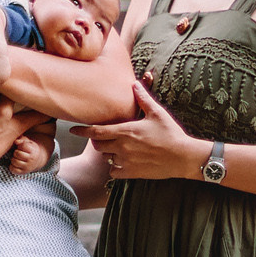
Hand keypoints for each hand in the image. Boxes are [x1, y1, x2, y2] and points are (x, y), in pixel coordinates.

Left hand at [6, 127, 52, 176]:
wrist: (36, 160)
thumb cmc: (30, 149)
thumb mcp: (28, 142)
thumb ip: (22, 139)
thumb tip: (16, 142)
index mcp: (33, 150)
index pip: (22, 146)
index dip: (20, 145)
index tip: (22, 147)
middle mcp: (31, 160)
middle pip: (17, 153)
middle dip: (16, 152)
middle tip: (18, 152)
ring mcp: (27, 167)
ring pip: (14, 161)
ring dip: (13, 159)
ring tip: (17, 158)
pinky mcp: (23, 172)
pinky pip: (13, 169)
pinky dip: (12, 166)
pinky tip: (15, 164)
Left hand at [81, 81, 208, 182]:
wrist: (182, 157)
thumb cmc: (171, 133)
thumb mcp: (157, 113)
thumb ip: (143, 98)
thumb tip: (135, 83)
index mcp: (126, 131)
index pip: (96, 131)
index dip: (82, 130)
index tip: (73, 129)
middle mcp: (122, 147)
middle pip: (98, 145)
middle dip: (97, 140)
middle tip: (105, 136)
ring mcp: (126, 161)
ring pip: (106, 157)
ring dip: (108, 152)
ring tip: (118, 147)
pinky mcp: (132, 173)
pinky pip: (114, 171)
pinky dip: (114, 167)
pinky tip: (122, 161)